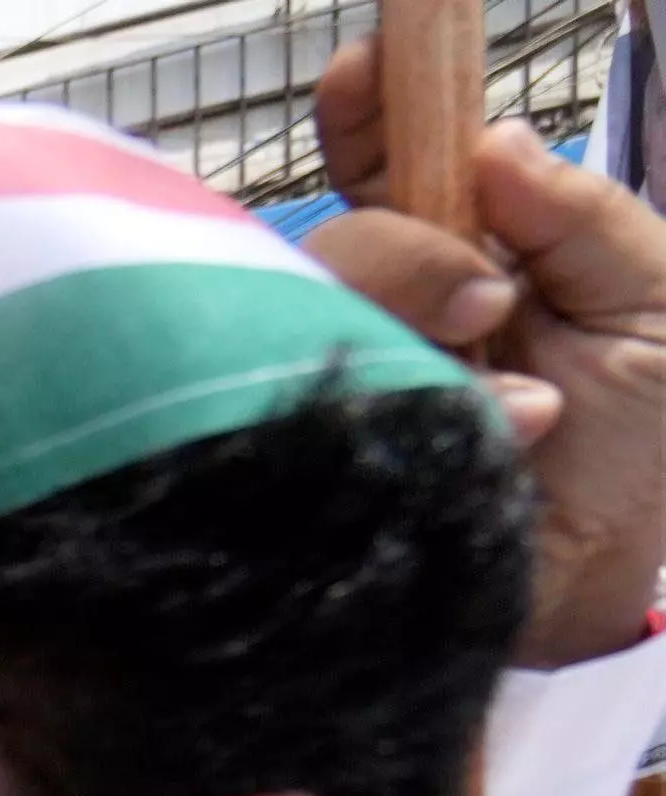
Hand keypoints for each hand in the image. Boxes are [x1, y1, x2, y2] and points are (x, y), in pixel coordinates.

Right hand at [313, 46, 665, 665]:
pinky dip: (431, 423)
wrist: (621, 578)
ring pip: (315, 327)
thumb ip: (583, 216)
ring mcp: (356, 389)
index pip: (389, 165)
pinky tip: (500, 443)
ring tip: (526, 405)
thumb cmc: (644, 444)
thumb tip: (494, 143)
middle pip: (337, 245)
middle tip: (489, 298)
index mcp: (468, 257)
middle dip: (406, 255)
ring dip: (419, 345)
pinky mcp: (328, 468)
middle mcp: (394, 317)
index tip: (365, 67)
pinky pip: (321, 422)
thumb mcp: (657, 298)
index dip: (367, 111)